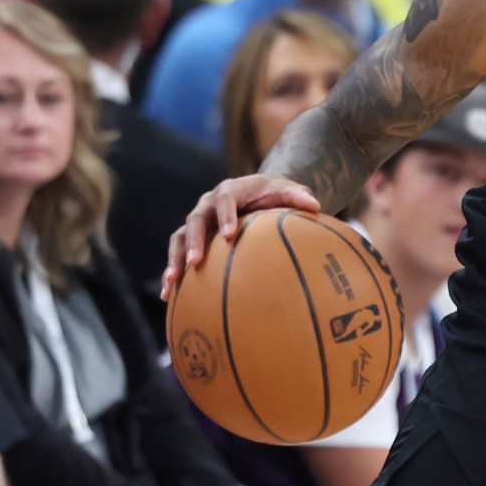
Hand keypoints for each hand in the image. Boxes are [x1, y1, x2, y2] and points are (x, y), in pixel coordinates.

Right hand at [164, 174, 323, 298]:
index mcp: (229, 191)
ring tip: (171, 283)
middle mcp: (207, 204)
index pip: (224, 200)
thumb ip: (298, 196)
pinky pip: (178, 253)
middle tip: (196, 262)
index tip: (228, 234)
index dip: (224, 215)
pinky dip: (173, 272)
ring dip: (175, 259)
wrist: (258, 192)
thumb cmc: (274, 194)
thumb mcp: (288, 190)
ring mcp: (198, 221)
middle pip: (195, 219)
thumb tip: (317, 205)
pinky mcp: (193, 237)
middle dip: (194, 241)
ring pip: (180, 237)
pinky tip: (169, 296)